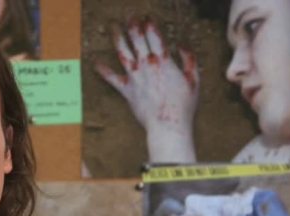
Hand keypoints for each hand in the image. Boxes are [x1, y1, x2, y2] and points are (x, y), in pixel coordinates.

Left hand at [95, 17, 198, 162]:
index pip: (154, 36)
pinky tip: (95, 62)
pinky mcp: (126, 90)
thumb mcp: (194, 80)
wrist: (168, 125)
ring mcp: (135, 77)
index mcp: (163, 61)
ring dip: (118, 38)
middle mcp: (146, 65)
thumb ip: (189, 60)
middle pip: (137, 39)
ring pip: (123, 52)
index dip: (150, 25)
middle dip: (133, 25)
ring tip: (114, 27)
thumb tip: (182, 46)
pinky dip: (103, 70)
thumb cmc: (183, 106)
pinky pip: (111, 79)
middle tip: (130, 16)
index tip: (147, 18)